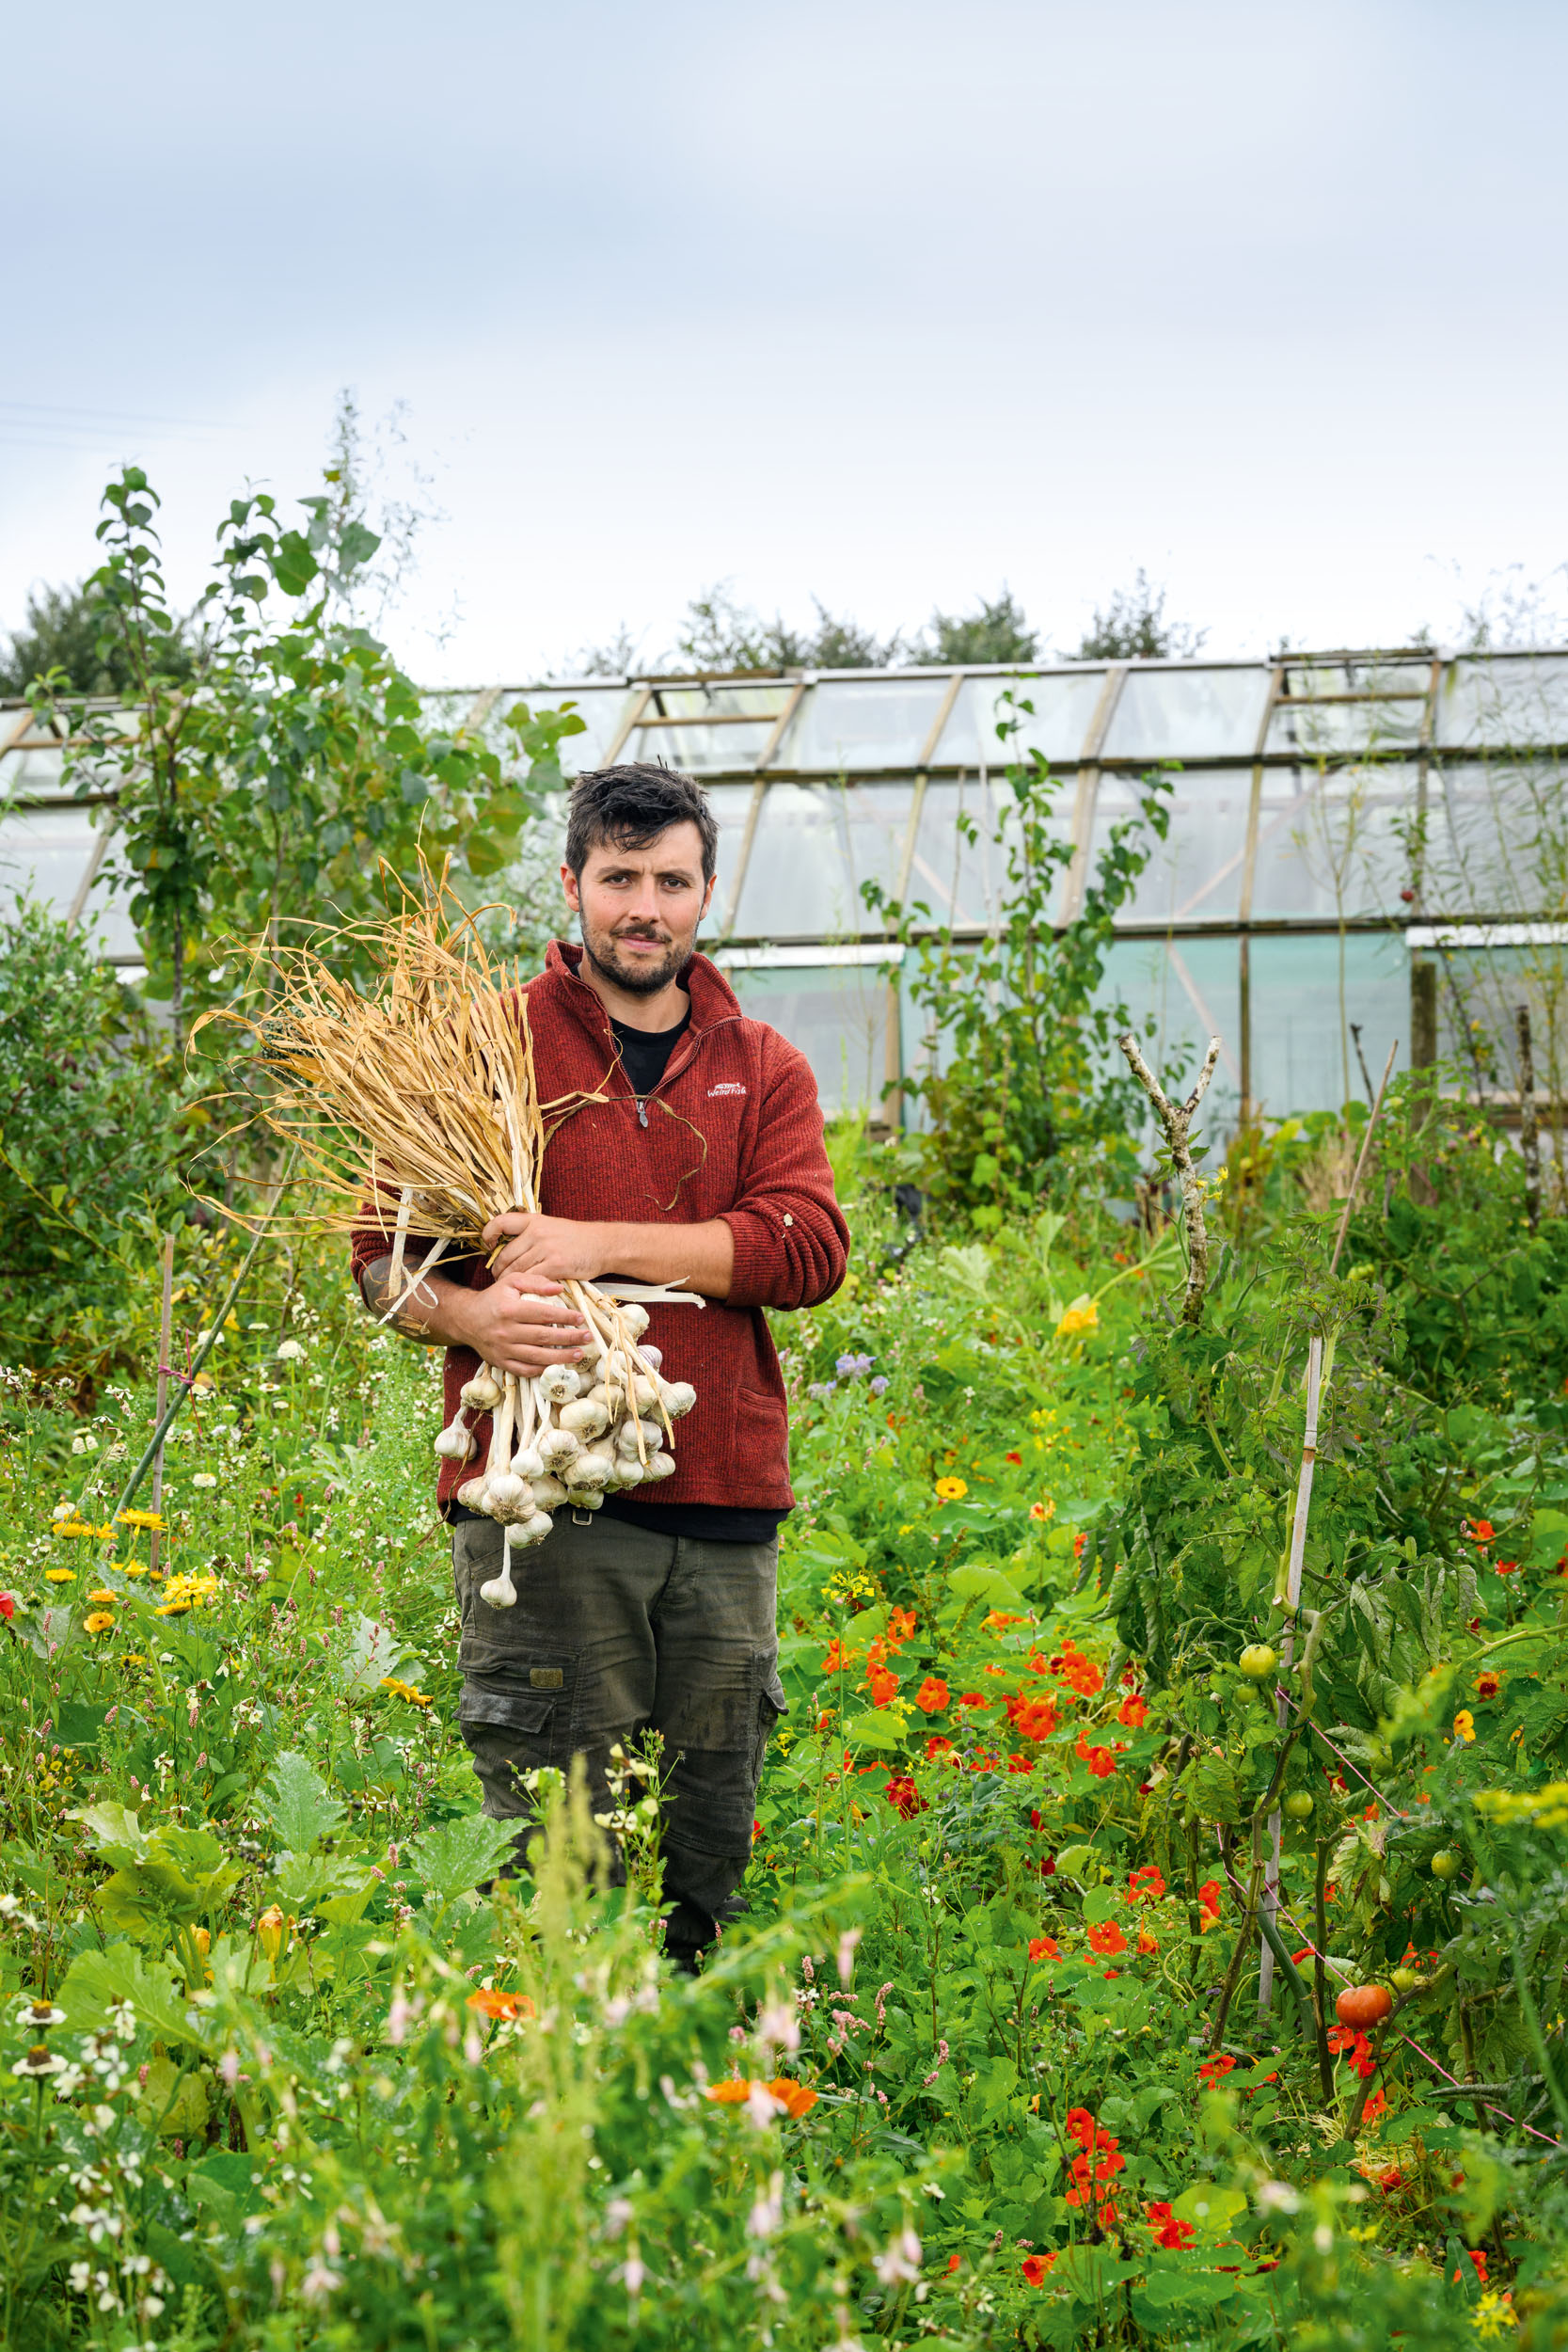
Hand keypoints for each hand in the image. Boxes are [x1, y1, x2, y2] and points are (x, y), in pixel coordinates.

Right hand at [456, 1270, 591, 1377]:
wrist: (466, 1319)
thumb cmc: (494, 1298)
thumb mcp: (512, 1282)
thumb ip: (535, 1282)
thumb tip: (559, 1289)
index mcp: (509, 1310)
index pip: (543, 1314)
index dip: (564, 1316)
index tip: (581, 1318)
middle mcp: (505, 1331)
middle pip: (543, 1337)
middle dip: (569, 1338)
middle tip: (587, 1337)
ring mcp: (503, 1349)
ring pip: (537, 1356)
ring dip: (561, 1357)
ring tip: (579, 1354)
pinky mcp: (500, 1362)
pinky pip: (524, 1369)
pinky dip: (542, 1369)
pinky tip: (557, 1365)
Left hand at [482, 1210, 608, 1284]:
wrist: (603, 1245)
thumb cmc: (577, 1239)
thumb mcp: (552, 1226)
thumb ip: (531, 1234)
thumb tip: (509, 1248)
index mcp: (534, 1220)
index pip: (501, 1222)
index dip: (489, 1234)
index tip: (488, 1245)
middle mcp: (537, 1232)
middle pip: (505, 1254)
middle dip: (497, 1269)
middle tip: (497, 1277)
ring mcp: (546, 1249)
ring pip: (516, 1270)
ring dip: (508, 1282)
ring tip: (508, 1288)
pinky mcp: (556, 1265)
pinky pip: (531, 1279)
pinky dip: (525, 1288)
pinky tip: (524, 1292)